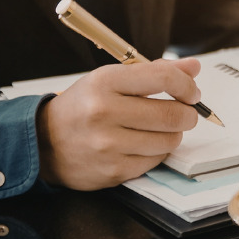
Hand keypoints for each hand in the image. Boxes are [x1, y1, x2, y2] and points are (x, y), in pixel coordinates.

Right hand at [37, 58, 202, 189]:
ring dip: (173, 134)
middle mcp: (104, 112)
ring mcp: (108, 144)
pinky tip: (144, 145)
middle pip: (172, 114)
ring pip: (169, 140)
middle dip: (188, 114)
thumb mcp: (112, 79)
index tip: (192, 93)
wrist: (44, 142)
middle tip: (184, 113)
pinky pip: (156, 161)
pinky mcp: (113, 170)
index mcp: (105, 81)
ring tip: (159, 129)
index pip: (164, 79)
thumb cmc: (84, 106)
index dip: (187, 86)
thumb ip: (155, 71)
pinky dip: (157, 152)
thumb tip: (194, 67)